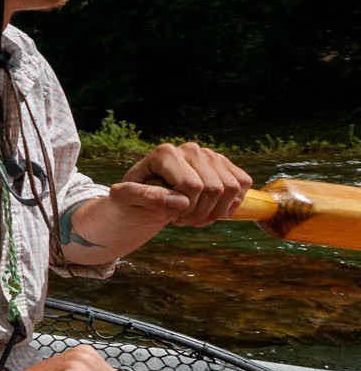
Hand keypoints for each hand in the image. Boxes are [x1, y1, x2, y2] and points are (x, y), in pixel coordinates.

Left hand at [115, 141, 252, 227]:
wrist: (146, 197)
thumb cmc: (134, 198)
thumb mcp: (127, 199)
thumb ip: (146, 197)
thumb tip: (181, 202)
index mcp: (165, 153)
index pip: (191, 186)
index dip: (184, 209)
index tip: (169, 216)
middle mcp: (190, 149)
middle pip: (214, 188)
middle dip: (200, 214)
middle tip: (182, 221)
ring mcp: (210, 154)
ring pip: (231, 188)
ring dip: (216, 212)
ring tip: (194, 217)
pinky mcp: (225, 164)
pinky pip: (243, 184)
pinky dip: (231, 204)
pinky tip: (211, 210)